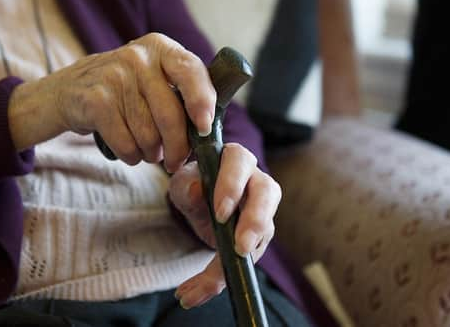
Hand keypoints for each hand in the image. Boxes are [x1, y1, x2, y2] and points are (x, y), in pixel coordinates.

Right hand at [8, 33, 215, 171]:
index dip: (203, 102)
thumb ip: (182, 91)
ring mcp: (114, 76)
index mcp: (160, 47)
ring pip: (149, 135)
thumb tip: (209, 128)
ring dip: (151, 153)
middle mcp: (137, 57)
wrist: (68, 91)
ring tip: (147, 149)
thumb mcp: (153, 77)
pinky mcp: (96, 100)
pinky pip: (126, 143)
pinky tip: (128, 148)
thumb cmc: (124, 91)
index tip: (205, 129)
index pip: (191, 71)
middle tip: (176, 160)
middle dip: (178, 147)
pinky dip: (130, 155)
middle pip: (170, 114)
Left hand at [168, 143, 280, 308]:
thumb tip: (196, 190)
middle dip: (255, 221)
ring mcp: (263, 210)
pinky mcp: (259, 236)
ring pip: (265, 230)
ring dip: (244, 258)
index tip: (219, 212)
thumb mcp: (181, 184)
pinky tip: (197, 291)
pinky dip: (222, 277)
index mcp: (235, 159)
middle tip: (240, 247)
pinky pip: (248, 257)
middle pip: (267, 194)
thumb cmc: (193, 184)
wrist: (198, 203)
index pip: (240, 162)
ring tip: (215, 283)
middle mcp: (256, 181)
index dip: (232, 186)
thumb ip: (186, 186)